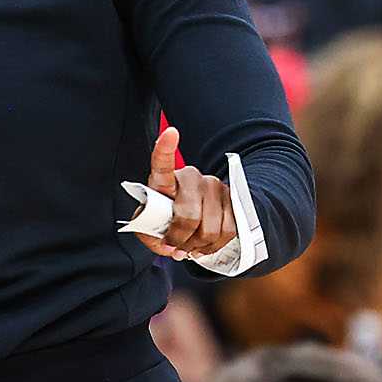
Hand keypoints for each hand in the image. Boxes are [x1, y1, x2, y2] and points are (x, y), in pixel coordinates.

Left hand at [132, 126, 236, 260]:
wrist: (189, 223)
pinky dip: (214, 246)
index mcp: (166, 181)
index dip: (165, 148)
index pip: (163, 163)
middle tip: (172, 248)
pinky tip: (202, 247)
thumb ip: (152, 234)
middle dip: (179, 239)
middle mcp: (192, 177)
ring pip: (210, 227)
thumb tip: (168, 245)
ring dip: (197, 246)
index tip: (170, 133)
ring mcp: (214, 186)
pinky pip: (228, 230)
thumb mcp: (149, 227)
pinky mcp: (232, 199)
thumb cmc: (164, 222)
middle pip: (188, 215)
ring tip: (187, 249)